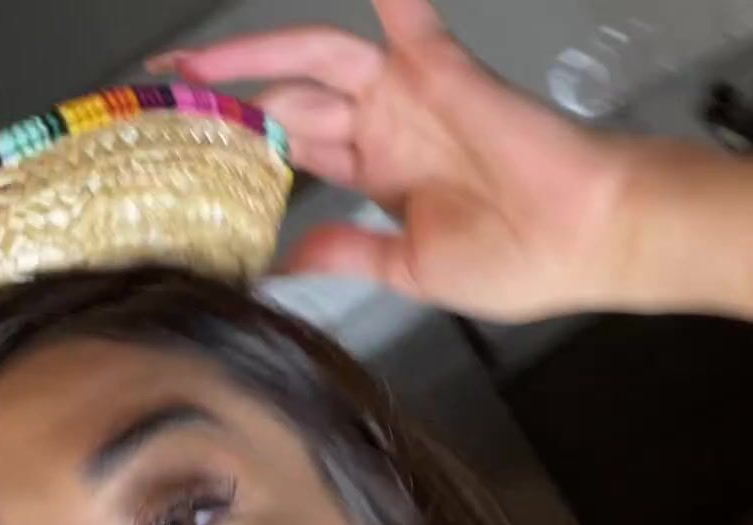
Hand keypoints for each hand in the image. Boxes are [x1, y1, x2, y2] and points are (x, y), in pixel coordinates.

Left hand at [150, 0, 715, 320]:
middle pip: (290, 103)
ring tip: (195, 62)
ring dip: (258, 53)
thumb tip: (282, 266)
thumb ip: (346, 254)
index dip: (244, 145)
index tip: (190, 149)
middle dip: (229, 98)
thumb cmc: (516, 260)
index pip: (294, 151)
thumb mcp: (410, 271)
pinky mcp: (438, 69)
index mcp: (377, 178)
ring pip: (316, 59)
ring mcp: (408, 95)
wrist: (585, 238)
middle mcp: (385, 130)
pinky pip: (402, 14)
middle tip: (168, 93)